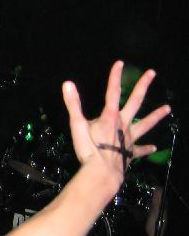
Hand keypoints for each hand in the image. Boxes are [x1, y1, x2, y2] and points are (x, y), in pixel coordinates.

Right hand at [62, 61, 170, 180]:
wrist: (102, 172)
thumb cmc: (89, 149)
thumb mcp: (77, 125)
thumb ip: (73, 104)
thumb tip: (67, 83)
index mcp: (110, 116)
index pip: (112, 91)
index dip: (115, 76)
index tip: (120, 63)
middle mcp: (123, 124)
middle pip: (135, 101)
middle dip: (143, 86)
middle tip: (151, 73)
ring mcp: (129, 138)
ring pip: (146, 124)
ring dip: (156, 116)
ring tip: (167, 109)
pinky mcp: (130, 152)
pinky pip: (140, 149)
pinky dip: (147, 148)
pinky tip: (154, 148)